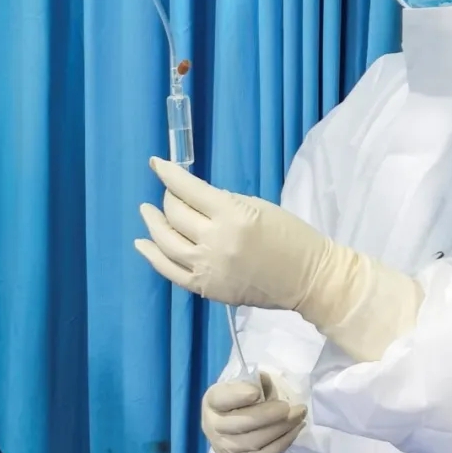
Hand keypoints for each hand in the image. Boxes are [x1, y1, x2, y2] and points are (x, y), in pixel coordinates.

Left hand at [136, 159, 331, 311]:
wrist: (308, 279)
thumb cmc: (291, 237)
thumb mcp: (259, 207)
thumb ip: (223, 202)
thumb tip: (194, 198)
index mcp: (232, 215)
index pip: (188, 190)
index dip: (168, 174)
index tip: (156, 164)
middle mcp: (215, 241)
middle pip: (175, 215)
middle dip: (168, 198)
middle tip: (170, 193)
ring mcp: (207, 268)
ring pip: (166, 242)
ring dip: (153, 223)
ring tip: (147, 212)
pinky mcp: (206, 288)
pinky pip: (170, 271)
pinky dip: (152, 256)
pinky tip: (143, 244)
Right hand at [203, 375, 306, 452]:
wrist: (229, 429)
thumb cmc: (241, 401)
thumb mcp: (244, 385)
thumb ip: (256, 382)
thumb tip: (269, 385)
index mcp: (212, 401)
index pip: (221, 398)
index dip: (239, 395)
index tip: (256, 392)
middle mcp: (213, 426)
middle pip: (244, 423)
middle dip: (272, 415)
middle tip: (292, 407)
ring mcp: (224, 449)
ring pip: (256, 442)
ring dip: (283, 429)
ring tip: (299, 416)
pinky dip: (283, 443)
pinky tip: (295, 430)